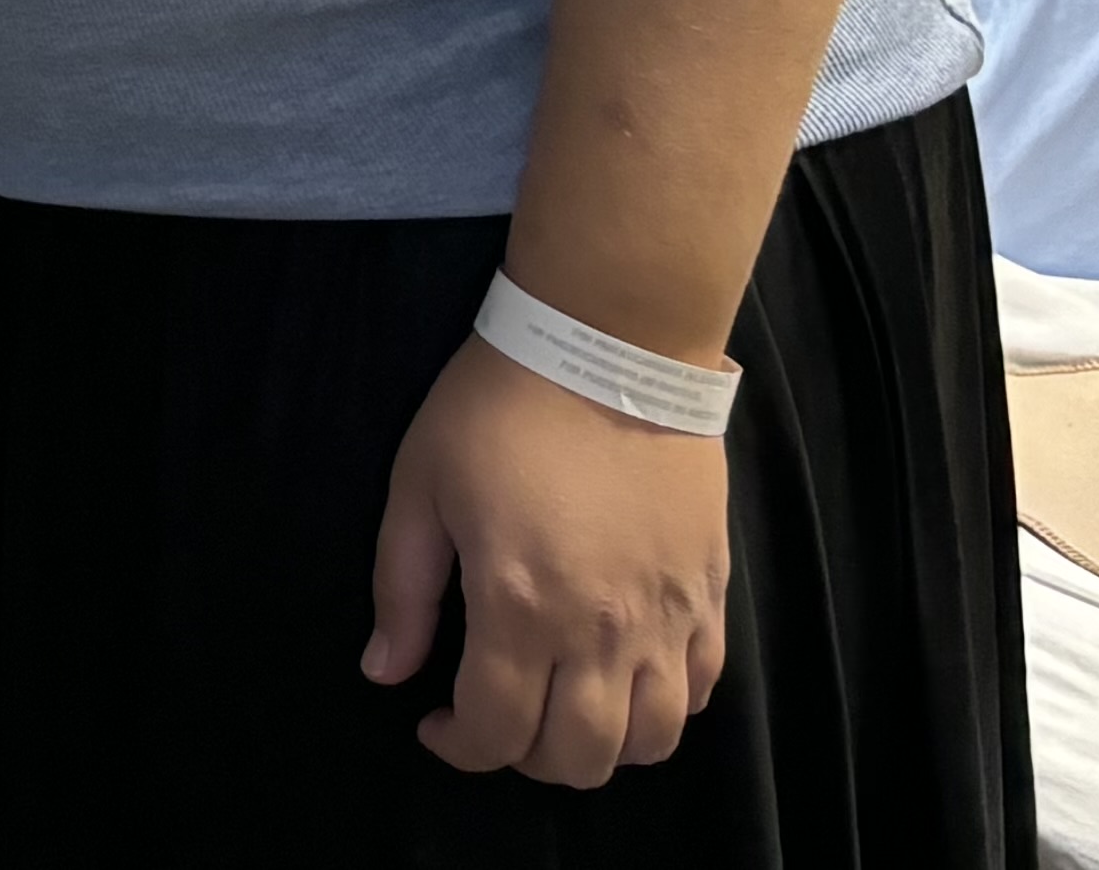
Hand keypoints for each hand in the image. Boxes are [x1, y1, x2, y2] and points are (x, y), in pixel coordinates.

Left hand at [364, 337, 730, 782]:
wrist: (609, 340)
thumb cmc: (499, 405)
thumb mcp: (419, 484)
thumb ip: (402, 589)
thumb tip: (386, 672)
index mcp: (521, 606)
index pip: (497, 733)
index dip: (459, 748)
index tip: (436, 724)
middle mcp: (604, 630)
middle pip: (579, 757)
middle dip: (526, 758)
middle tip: (497, 715)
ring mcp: (669, 618)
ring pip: (650, 742)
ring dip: (600, 747)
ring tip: (562, 706)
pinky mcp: (712, 595)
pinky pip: (701, 693)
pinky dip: (662, 711)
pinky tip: (624, 678)